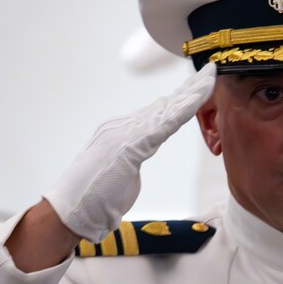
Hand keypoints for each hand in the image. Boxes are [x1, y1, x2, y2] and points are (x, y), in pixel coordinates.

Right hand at [45, 63, 216, 241]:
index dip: (178, 100)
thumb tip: (133, 161)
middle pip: (163, 105)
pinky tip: (198, 99)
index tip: (197, 89)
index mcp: (119, 132)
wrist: (72, 211)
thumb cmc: (93, 200)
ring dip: (190, 94)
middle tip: (210, 72)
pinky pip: (165, 124)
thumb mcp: (119, 176)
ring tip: (210, 78)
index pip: (155, 113)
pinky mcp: (131, 144)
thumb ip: (130, 161)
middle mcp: (122, 127)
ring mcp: (125, 133)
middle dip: (188, 89)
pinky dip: (183, 110)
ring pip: (166, 110)